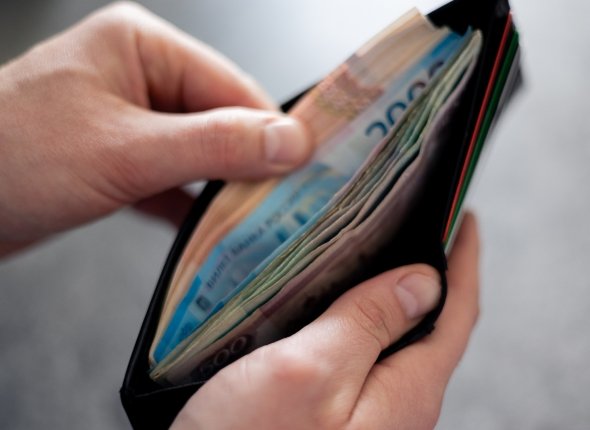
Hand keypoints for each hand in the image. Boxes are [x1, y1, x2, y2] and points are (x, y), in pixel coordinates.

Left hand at [0, 2, 311, 255]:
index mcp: (143, 45)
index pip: (233, 87)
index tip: (309, 172)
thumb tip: (292, 141)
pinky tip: (211, 230)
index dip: (274, 131)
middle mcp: (140, 74)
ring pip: (200, 151)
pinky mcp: (119, 155)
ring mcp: (129, 116)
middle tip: (287, 206)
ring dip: (222, 187)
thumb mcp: (127, 152)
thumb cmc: (16, 160)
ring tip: (257, 221)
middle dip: (249, 165)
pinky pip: (172, 175)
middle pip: (220, 119)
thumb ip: (215, 145)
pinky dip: (190, 203)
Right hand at [172, 213, 478, 429]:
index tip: (460, 219)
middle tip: (411, 225)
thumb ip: (368, 323)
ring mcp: (364, 416)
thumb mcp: (310, 370)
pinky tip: (329, 306)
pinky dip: (354, 321)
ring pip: (391, 341)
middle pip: (428, 327)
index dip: (463, 261)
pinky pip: (359, 359)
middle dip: (427, 273)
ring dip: (386, 295)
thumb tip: (423, 282)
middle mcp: (393, 406)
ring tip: (371, 254)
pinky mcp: (332, 419)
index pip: (455, 312)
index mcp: (403, 392)